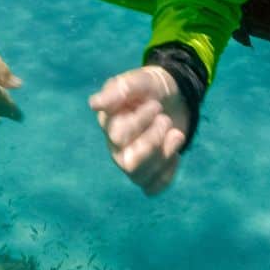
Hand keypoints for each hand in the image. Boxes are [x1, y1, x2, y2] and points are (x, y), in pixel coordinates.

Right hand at [88, 65, 190, 195]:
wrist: (175, 94)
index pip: (118, 137)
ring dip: (164, 155)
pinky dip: (168, 173)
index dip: (141, 123)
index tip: (155, 105)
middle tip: (164, 119)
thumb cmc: (151, 86)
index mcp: (108, 123)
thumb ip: (119, 90)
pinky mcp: (148, 171)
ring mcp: (131, 161)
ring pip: (140, 177)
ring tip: (175, 134)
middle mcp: (115, 146)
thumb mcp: (139, 81)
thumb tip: (93, 104)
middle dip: (154, 140)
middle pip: (129, 163)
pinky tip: (175, 153)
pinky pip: (152, 187)